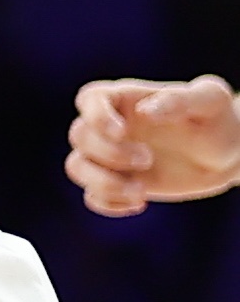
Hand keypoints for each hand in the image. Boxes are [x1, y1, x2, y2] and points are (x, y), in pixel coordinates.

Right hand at [66, 73, 239, 214]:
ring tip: (140, 192)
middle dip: (109, 153)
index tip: (121, 132)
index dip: (95, 116)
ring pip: (76, 167)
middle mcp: (112, 126)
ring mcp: (111, 156)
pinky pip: (91, 196)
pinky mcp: (116, 182)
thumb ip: (179, 99)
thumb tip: (145, 112)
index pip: (90, 98)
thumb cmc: (220, 120)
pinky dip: (109, 203)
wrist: (228, 155)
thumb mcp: (211, 101)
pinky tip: (139, 203)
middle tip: (148, 160)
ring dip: (103, 183)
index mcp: (128, 99)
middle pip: (79, 135)